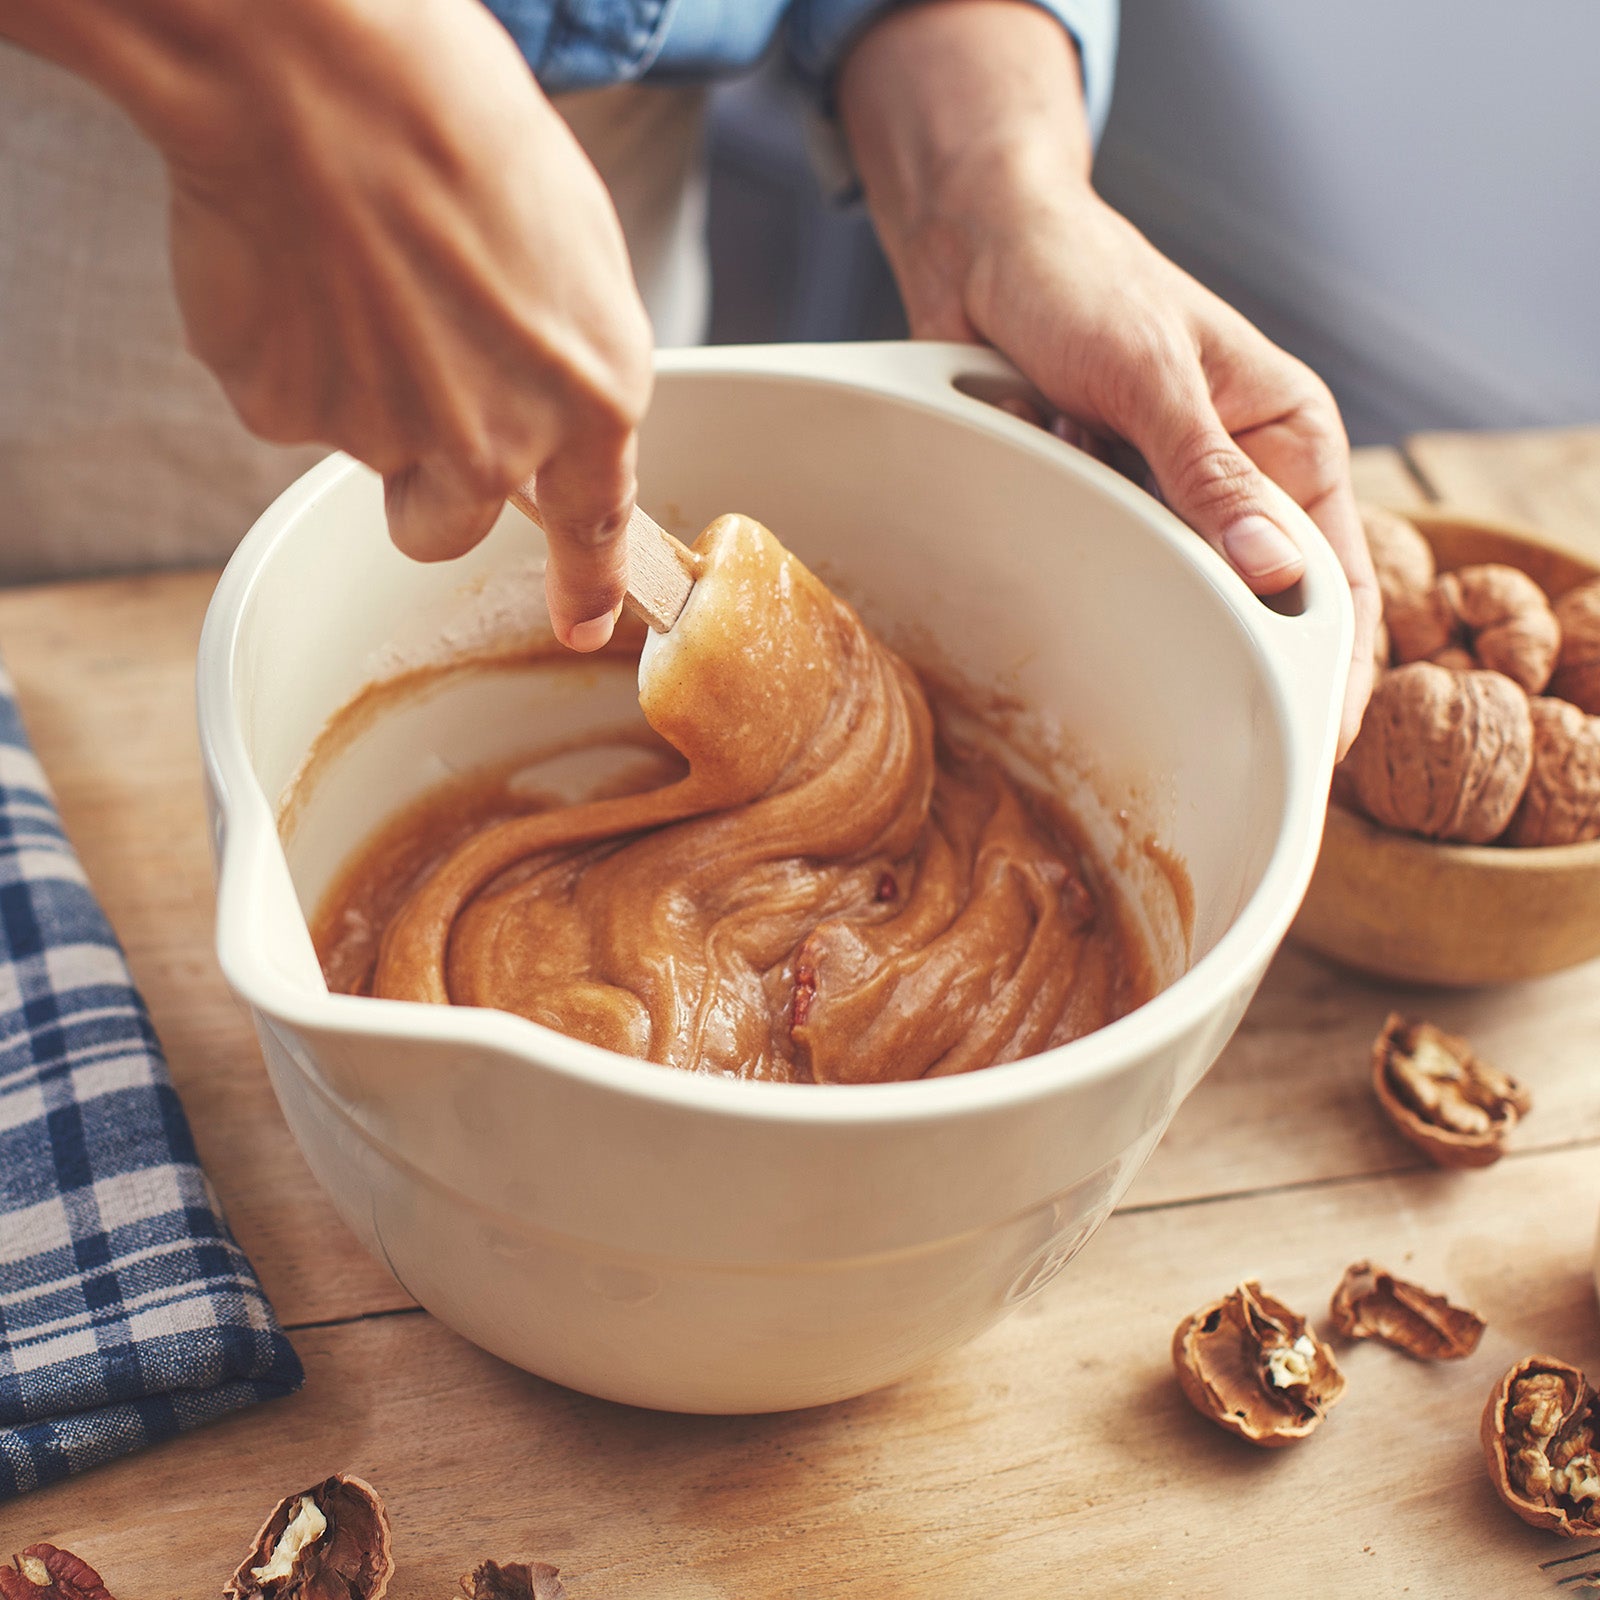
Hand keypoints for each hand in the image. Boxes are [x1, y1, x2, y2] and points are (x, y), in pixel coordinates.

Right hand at [0, 0, 651, 649]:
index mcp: (590, 394)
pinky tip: (297, 268)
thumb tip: (540, 399)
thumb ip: (562, 356)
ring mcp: (388, 439)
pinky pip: (289, 402)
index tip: (582, 625)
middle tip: (406, 376)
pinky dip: (288, 350)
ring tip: (354, 281)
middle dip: (431, 479)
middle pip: (452, 523)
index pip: (596, 527)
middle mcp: (498, 442)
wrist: (317, 69)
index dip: (587, 585)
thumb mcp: (568, 246)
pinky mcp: (288, 414)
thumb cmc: (454, 122)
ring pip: (370, 456)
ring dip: (362, 398)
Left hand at [840, 0, 1379, 751]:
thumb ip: (1210, 476)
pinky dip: (1083, 579)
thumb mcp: (1154, 379)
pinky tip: (1066, 591)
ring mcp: (1163, 495)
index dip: (1332, 663)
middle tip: (1214, 743)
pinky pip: (1102, 566)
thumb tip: (1278, 575)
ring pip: (1174, 590)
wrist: (982, 248)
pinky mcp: (1098, 500)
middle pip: (1256, 598)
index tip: (1317, 741)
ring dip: (1146, 615)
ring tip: (1132, 676)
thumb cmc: (1084, 282)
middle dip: (1235, 660)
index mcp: (1287, 439)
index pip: (1334, 572)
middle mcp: (1235, 475)